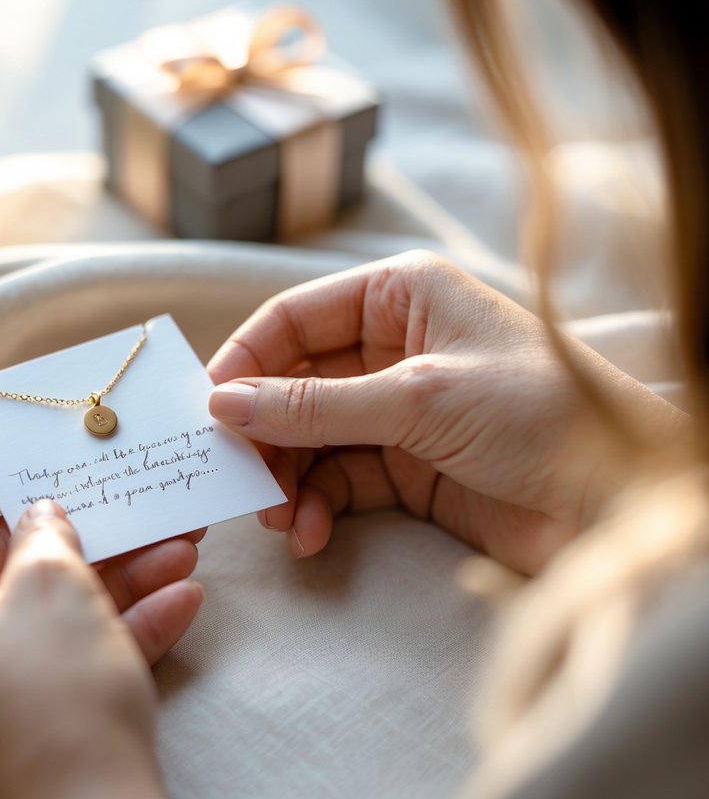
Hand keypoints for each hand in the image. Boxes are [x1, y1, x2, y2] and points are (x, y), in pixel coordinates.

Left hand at [0, 458, 203, 798]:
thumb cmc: (56, 698)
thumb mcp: (57, 584)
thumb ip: (43, 531)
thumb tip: (38, 517)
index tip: (23, 465)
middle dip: (68, 529)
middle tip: (117, 503)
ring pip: (32, 612)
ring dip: (106, 576)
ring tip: (174, 545)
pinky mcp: (1, 727)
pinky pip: (47, 659)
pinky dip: (104, 630)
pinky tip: (178, 601)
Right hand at [207, 250, 684, 573]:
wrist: (624, 505)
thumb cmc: (544, 418)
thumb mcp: (419, 399)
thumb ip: (314, 404)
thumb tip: (221, 404)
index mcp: (401, 297)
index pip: (292, 319)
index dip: (242, 362)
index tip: (203, 412)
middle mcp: (393, 346)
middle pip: (291, 383)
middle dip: (260, 432)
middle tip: (233, 478)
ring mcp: (397, 409)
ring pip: (306, 436)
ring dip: (282, 477)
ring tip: (276, 516)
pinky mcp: (406, 466)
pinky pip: (334, 479)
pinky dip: (313, 505)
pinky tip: (308, 531)